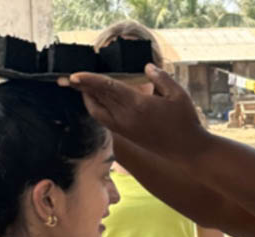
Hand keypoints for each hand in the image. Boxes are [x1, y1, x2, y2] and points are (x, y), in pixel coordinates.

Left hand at [66, 64, 207, 158]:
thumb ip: (160, 78)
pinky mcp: (126, 135)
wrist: (187, 150)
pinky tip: (98, 102)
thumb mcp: (178, 94)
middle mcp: (126, 117)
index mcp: (138, 104)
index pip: (107, 88)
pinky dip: (97, 109)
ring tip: (81, 88)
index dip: (89, 80)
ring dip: (87, 99)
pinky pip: (104, 120)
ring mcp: (124, 128)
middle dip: (81, 88)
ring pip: (97, 112)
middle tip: (67, 78)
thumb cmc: (185, 121)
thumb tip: (146, 67)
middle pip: (97, 99)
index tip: (74, 75)